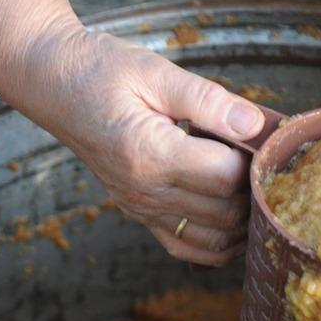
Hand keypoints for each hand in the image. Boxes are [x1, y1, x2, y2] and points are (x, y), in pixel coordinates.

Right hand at [0, 0, 263, 265]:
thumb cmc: (101, 70)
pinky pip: (188, 249)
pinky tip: (232, 211)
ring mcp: (140, 208)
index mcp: (149, 155)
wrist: (53, 83)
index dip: (255, 157)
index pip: (227, 177)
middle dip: (254, 186)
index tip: (266, 134)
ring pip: (215, 241)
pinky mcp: (140, 213)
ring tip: (250, 179)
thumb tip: (257, 127)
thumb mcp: (156, 72)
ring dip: (242, 217)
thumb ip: (210, 102)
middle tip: (263, 153)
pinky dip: (219, 241)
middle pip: (227, 213)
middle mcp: (143, 192)